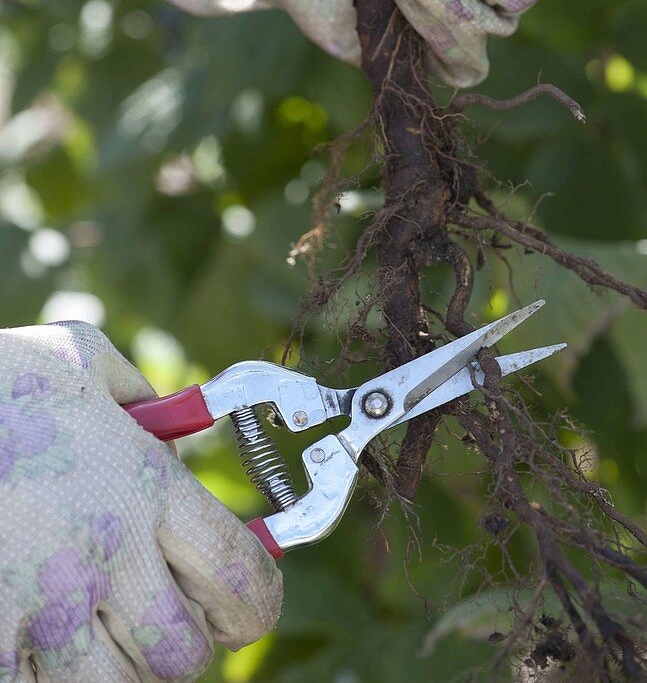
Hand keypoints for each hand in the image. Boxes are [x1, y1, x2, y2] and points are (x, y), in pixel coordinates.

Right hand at [0, 322, 280, 680]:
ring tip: (95, 631)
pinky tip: (37, 642)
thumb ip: (146, 401)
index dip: (255, 605)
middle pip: (183, 654)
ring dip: (115, 672)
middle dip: (181, 644)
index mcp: (145, 483)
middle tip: (158, 619)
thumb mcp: (84, 361)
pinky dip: (46, 679)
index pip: (240, 576)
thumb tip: (181, 435)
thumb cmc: (0, 378)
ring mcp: (42, 602)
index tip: (243, 607)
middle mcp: (105, 551)